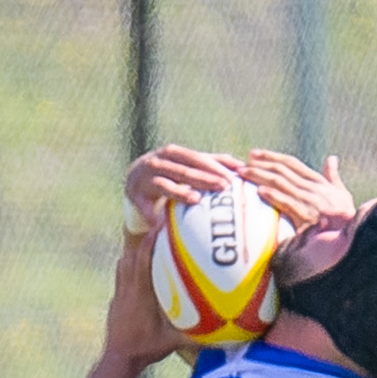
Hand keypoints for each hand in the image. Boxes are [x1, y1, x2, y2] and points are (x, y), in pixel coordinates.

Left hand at [105, 226, 187, 364]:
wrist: (118, 358)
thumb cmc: (144, 350)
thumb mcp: (172, 343)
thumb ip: (195, 337)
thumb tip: (218, 334)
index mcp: (140, 295)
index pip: (143, 260)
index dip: (150, 240)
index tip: (160, 225)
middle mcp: (127, 290)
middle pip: (131, 255)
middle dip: (143, 240)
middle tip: (156, 231)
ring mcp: (119, 294)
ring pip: (123, 264)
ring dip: (134, 253)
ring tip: (147, 247)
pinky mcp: (116, 301)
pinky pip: (121, 277)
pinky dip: (128, 268)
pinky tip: (139, 273)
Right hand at [124, 144, 243, 230]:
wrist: (134, 182)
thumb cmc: (169, 176)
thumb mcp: (188, 168)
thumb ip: (211, 165)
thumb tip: (242, 166)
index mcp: (176, 153)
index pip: (199, 158)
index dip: (216, 165)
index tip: (235, 177)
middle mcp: (161, 160)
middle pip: (185, 167)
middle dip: (204, 176)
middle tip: (222, 186)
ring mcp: (147, 175)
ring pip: (165, 182)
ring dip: (180, 191)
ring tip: (195, 200)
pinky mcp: (135, 192)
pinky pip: (144, 203)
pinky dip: (151, 212)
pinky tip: (160, 223)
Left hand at [242, 150, 355, 228]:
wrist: (356, 239)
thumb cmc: (349, 220)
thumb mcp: (343, 195)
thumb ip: (334, 177)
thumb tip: (331, 159)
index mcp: (319, 182)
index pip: (292, 164)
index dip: (272, 157)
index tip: (255, 154)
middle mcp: (313, 188)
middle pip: (282, 170)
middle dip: (260, 164)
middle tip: (241, 162)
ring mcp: (310, 201)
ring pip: (281, 182)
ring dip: (260, 176)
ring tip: (243, 174)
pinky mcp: (308, 217)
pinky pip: (288, 203)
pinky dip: (274, 196)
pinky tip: (260, 191)